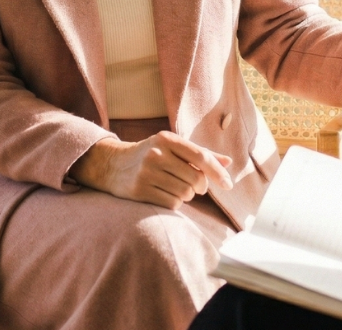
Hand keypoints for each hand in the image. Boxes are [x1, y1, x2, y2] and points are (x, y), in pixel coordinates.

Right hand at [70, 131, 232, 209]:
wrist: (113, 165)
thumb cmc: (151, 155)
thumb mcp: (172, 147)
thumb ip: (200, 154)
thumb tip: (228, 162)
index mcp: (166, 139)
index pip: (200, 156)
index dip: (217, 172)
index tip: (228, 185)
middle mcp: (156, 154)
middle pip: (196, 179)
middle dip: (201, 187)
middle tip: (196, 187)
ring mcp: (147, 172)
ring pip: (185, 193)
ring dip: (187, 195)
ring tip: (175, 187)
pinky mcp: (140, 190)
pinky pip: (172, 203)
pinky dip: (175, 202)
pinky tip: (165, 194)